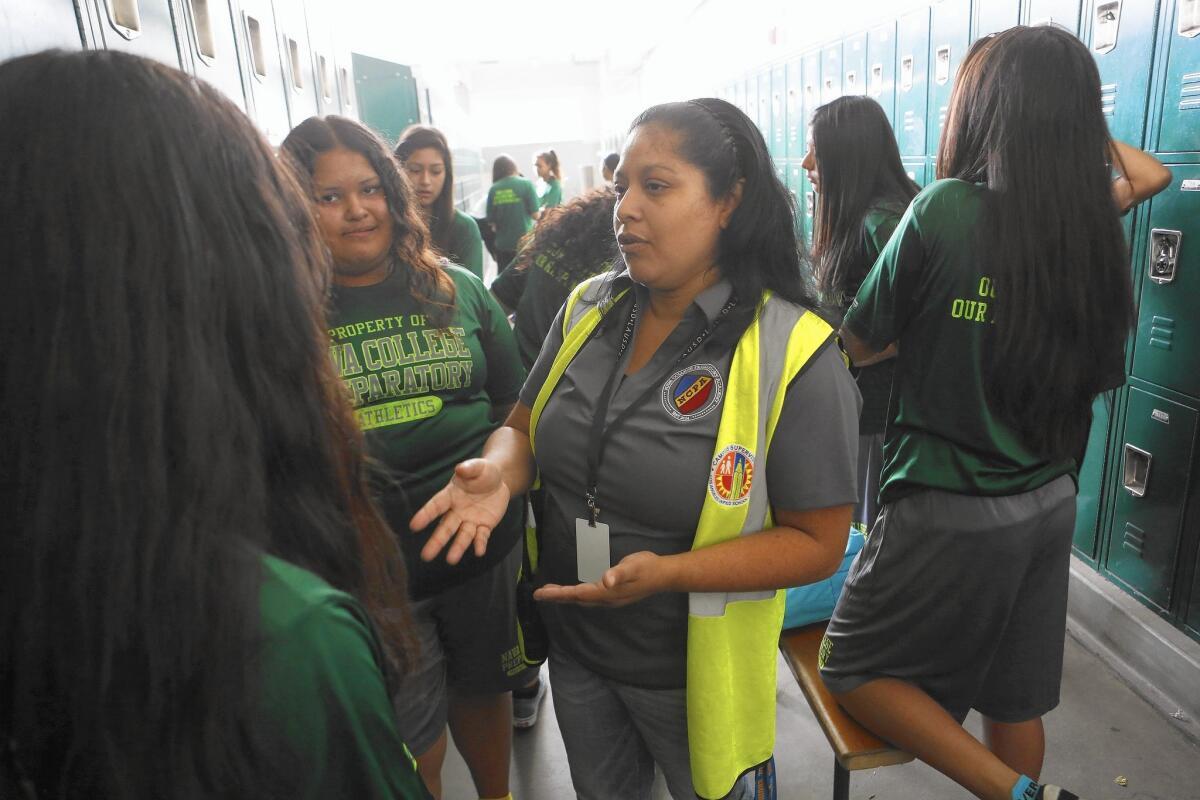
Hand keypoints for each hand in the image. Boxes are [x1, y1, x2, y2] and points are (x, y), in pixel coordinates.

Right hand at [410, 459, 510, 564]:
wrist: (499, 480)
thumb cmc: (483, 472)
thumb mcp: (477, 467)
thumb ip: (469, 468)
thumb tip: (460, 468)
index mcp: (450, 495)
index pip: (436, 506)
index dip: (425, 515)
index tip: (413, 526)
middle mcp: (457, 511)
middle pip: (445, 528)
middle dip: (436, 541)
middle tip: (426, 556)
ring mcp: (470, 520)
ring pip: (462, 536)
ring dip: (457, 548)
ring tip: (451, 560)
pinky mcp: (484, 526)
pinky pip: (481, 536)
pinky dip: (480, 544)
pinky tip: (479, 552)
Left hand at [534, 551, 670, 607]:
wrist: (664, 575)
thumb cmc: (648, 567)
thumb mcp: (633, 566)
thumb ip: (619, 573)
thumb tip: (605, 581)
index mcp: (608, 592)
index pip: (578, 594)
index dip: (559, 594)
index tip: (541, 594)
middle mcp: (606, 599)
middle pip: (577, 600)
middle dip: (557, 597)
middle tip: (538, 595)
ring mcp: (610, 599)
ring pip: (582, 600)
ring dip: (565, 597)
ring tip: (550, 593)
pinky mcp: (613, 595)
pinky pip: (588, 598)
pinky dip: (576, 595)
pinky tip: (574, 592)